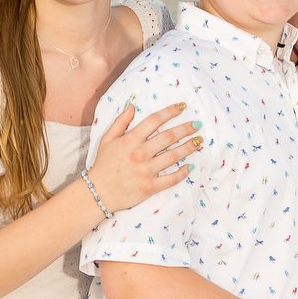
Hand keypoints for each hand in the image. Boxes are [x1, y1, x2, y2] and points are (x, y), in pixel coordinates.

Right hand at [87, 102, 201, 211]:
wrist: (98, 193)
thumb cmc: (103, 164)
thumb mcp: (107, 139)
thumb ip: (120, 122)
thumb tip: (133, 105)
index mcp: (130, 140)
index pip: (154, 121)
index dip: (170, 112)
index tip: (182, 107)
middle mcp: (140, 153)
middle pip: (169, 137)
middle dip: (186, 129)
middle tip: (198, 125)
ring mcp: (146, 171)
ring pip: (173, 156)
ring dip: (188, 148)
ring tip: (199, 142)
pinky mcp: (150, 187)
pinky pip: (171, 179)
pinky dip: (182, 173)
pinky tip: (190, 167)